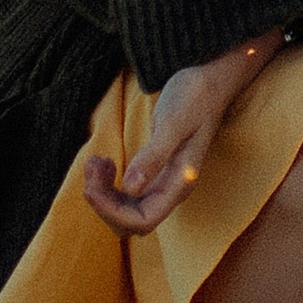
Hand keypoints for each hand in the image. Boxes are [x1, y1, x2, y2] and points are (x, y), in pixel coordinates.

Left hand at [83, 32, 281, 235]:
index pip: (142, 220)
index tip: (92, 186)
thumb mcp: (173, 122)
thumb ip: (154, 155)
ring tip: (96, 160)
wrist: (210, 80)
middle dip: (103, 202)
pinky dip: (108, 184)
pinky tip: (103, 161)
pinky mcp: (154, 173)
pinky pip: (126, 194)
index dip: (112, 212)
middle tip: (94, 164)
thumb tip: (131, 187)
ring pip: (125, 210)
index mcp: (179, 183)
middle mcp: (171, 190)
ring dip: (103, 193)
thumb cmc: (196, 97)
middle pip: (130, 222)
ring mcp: (162, 183)